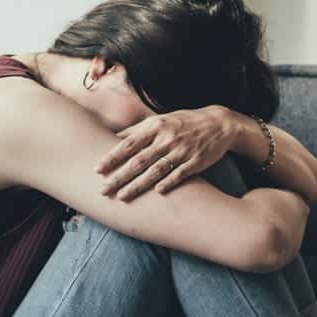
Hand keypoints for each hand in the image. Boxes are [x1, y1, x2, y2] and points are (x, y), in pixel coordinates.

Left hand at [95, 104, 236, 200]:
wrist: (219, 123)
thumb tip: (113, 137)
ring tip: (122, 197)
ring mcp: (182, 150)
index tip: (97, 170)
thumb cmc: (184, 122)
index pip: (128, 143)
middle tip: (103, 190)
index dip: (112, 158)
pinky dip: (168, 183)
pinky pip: (179, 174)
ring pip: (155, 171)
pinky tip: (156, 193)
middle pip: (138, 161)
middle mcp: (167, 138)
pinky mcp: (196, 161)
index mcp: (156, 126)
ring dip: (137, 185)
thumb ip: (138, 129)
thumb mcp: (161, 119)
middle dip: (119, 177)